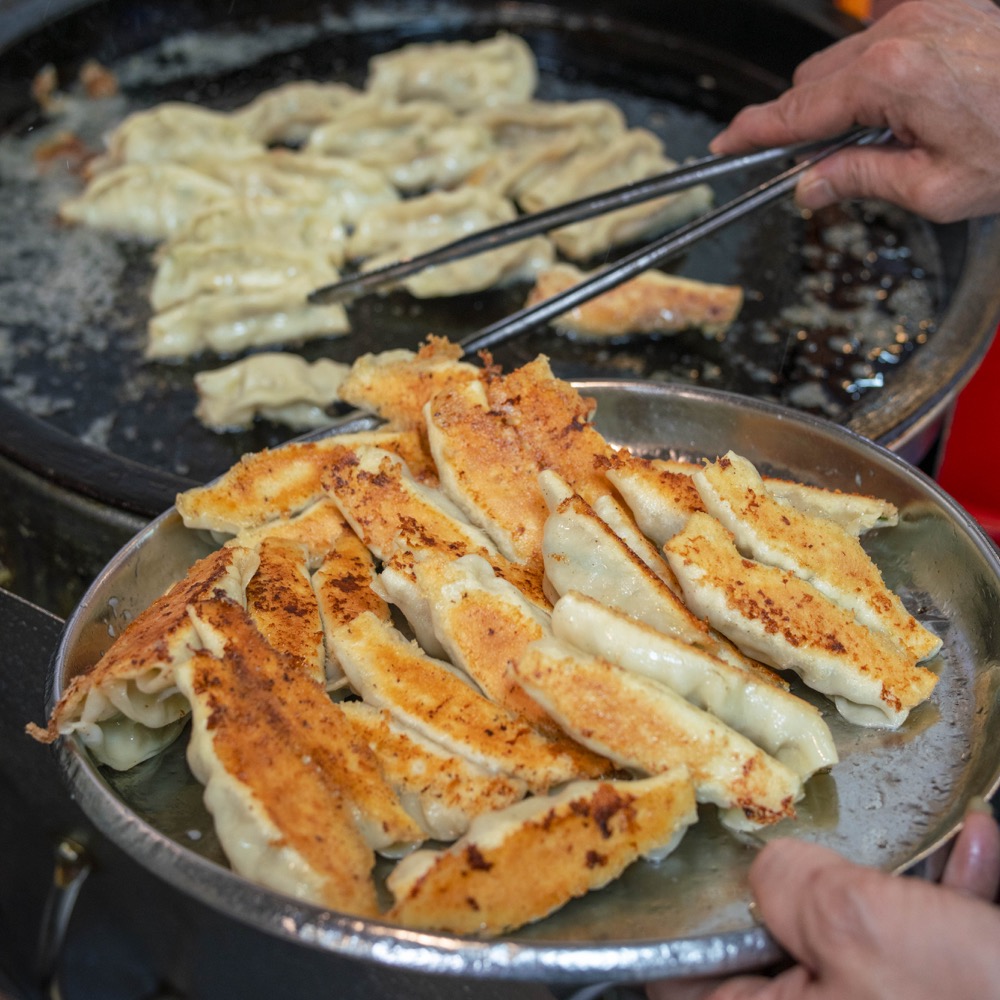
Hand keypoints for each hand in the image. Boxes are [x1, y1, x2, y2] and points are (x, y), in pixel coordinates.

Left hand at [645, 803, 999, 999]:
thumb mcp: (859, 924)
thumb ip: (788, 884)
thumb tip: (767, 868)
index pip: (684, 972)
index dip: (693, 907)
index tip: (709, 844)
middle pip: (782, 949)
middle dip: (814, 884)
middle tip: (823, 828)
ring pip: (862, 950)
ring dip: (898, 889)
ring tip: (934, 840)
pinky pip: (920, 966)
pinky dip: (948, 916)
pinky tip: (977, 859)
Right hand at [709, 0, 999, 221]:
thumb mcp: (937, 189)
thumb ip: (860, 181)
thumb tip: (809, 187)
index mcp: (890, 79)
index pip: (795, 111)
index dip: (754, 133)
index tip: (726, 146)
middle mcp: (901, 31)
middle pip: (813, 79)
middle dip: (803, 120)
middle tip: (814, 164)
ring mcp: (926, 9)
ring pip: (845, 55)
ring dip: (844, 94)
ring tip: (882, 135)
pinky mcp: (947, 3)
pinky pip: (884, 30)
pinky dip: (877, 64)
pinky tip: (903, 96)